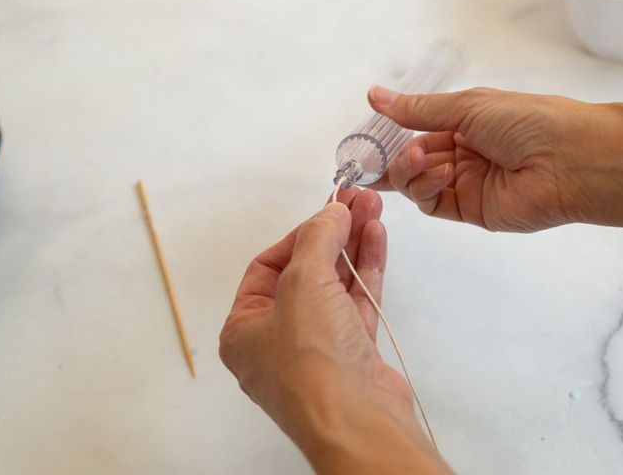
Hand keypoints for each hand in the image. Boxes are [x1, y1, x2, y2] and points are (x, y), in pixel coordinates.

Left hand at [220, 188, 449, 473]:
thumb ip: (317, 238)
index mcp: (245, 329)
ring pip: (334, 287)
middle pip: (305, 274)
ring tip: (373, 211)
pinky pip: (356, 304)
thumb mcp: (303, 282)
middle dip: (331, 235)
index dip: (297, 235)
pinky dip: (366, 271)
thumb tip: (331, 211)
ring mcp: (317, 350)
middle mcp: (277, 340)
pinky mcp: (352, 356)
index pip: (266, 267)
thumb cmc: (312, 360)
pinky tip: (377, 238)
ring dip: (352, 247)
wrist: (357, 420)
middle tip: (356, 202)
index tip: (325, 211)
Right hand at [368, 85, 589, 231]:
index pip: (416, 131)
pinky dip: (427, 188)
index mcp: (465, 124)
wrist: (571, 160)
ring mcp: (465, 184)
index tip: (364, 140)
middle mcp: (463, 154)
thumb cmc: (527, 121)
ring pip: (416, 184)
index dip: (390, 136)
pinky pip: (432, 203)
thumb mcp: (467, 106)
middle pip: (411, 161)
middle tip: (376, 157)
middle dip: (392, 158)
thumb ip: (419, 109)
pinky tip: (442, 172)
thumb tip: (376, 95)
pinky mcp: (470, 211)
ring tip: (425, 159)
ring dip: (410, 170)